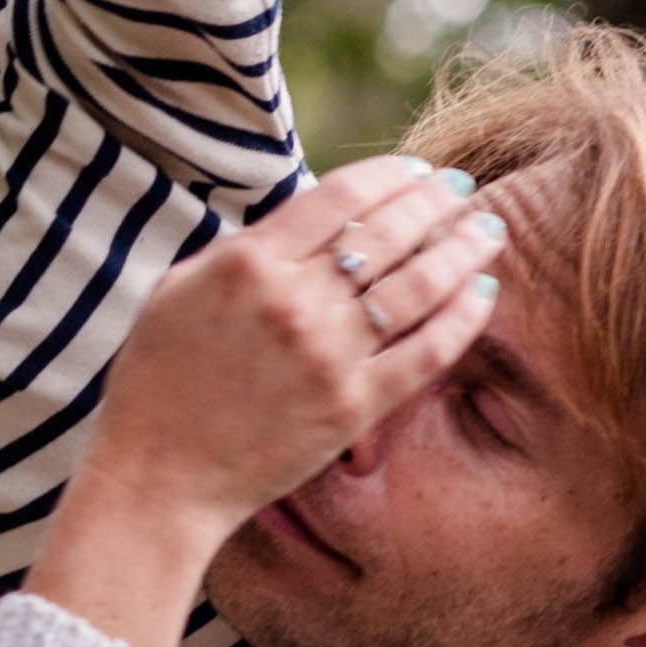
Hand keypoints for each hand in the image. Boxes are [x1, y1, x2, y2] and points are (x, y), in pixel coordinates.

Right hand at [23, 150, 501, 646]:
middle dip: (438, 201)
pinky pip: (425, 352)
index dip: (392, 175)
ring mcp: (328, 355)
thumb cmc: (157, 378)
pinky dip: (462, 319)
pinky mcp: (352, 406)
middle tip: (465, 189)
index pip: (341, 196)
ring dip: (463, 249)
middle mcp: (294, 301)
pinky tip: (482, 293)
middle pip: (389, 231)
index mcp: (247, 262)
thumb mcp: (179, 288)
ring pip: (419, 284)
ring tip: (487, 230)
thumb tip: (309, 217)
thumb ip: (243, 247)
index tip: (418, 169)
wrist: (158, 476)